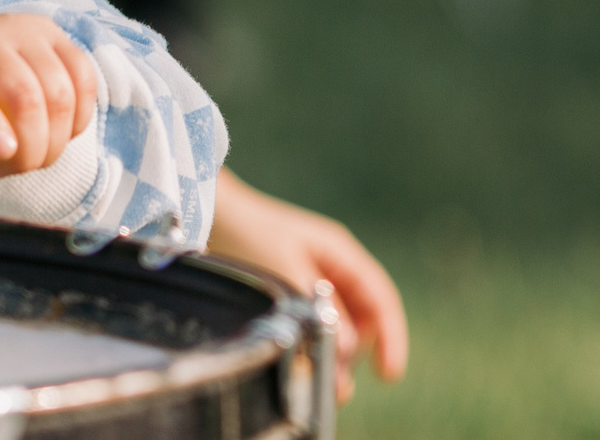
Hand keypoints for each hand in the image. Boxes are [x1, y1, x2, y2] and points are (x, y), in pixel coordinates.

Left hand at [0, 13, 98, 177]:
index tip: (3, 152)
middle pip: (19, 94)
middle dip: (30, 147)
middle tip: (19, 166)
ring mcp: (18, 31)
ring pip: (57, 92)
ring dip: (55, 139)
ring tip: (32, 153)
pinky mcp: (53, 35)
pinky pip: (83, 81)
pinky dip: (78, 119)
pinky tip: (56, 129)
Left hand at [208, 171, 407, 403]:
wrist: (208, 213)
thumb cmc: (245, 233)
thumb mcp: (284, 271)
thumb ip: (318, 310)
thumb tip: (348, 352)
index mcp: (339, 253)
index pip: (380, 299)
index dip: (391, 338)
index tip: (389, 375)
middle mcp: (332, 267)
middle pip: (363, 318)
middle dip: (357, 354)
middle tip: (338, 386)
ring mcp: (312, 278)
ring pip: (339, 325)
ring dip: (334, 354)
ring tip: (318, 380)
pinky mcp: (291, 291)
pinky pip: (314, 324)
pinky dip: (313, 345)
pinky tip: (301, 362)